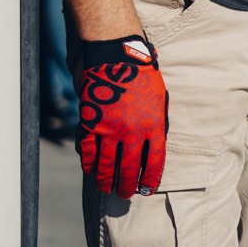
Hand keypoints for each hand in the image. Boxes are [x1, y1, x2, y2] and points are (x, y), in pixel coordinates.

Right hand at [78, 35, 168, 198]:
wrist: (115, 51)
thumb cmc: (140, 72)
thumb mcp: (158, 97)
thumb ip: (157, 122)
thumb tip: (154, 145)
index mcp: (153, 125)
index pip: (154, 164)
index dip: (150, 180)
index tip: (146, 190)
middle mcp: (132, 132)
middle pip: (130, 171)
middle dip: (127, 187)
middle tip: (126, 194)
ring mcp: (110, 129)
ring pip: (107, 167)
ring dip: (106, 182)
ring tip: (107, 188)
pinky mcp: (91, 123)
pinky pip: (89, 153)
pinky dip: (89, 165)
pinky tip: (91, 171)